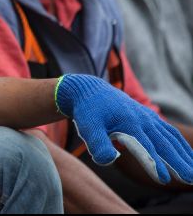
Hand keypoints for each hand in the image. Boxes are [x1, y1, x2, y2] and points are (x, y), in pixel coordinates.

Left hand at [55, 74, 192, 183]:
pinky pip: (169, 132)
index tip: (164, 179)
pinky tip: (186, 156)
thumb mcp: (87, 127)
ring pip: (171, 138)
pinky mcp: (149, 118)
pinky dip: (180, 144)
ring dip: (184, 154)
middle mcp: (142, 119)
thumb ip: (97, 144)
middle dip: (179, 162)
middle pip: (164, 143)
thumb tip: (110, 159)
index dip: (154, 163)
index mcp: (128, 123)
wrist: (90, 91)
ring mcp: (148, 117)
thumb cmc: (88, 112)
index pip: (145, 146)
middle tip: (190, 179)